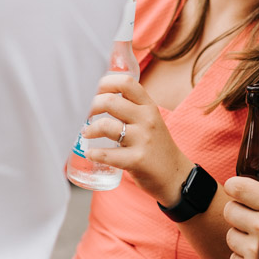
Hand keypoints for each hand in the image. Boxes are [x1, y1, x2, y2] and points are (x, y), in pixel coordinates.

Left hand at [83, 74, 193, 204]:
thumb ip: (132, 108)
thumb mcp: (149, 121)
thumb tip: (100, 96)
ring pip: (106, 126)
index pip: (126, 83)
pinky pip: (108, 154)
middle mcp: (147, 119)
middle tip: (82, 114)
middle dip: (89, 106)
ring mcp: (143, 139)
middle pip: (110, 101)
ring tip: (85, 133)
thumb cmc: (156, 146)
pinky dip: (94, 153)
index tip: (92, 90)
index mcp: (149, 106)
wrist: (175, 175)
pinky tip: (90, 153)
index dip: (104, 83)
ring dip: (90, 129)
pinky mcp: (138, 160)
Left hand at [223, 175, 258, 258]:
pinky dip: (243, 256)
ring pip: (230, 234)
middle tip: (249, 213)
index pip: (240, 188)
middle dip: (238, 209)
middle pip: (230, 210)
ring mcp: (254, 251)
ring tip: (257, 237)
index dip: (235, 185)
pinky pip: (233, 257)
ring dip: (241, 234)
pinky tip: (258, 255)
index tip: (236, 187)